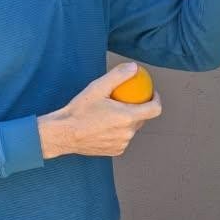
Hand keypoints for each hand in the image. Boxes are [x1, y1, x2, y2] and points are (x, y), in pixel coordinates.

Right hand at [37, 63, 162, 158]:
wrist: (63, 134)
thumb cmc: (79, 111)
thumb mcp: (98, 88)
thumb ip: (118, 76)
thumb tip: (134, 67)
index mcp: (127, 117)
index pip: (155, 109)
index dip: (156, 99)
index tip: (151, 92)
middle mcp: (127, 133)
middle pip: (142, 118)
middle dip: (139, 108)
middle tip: (127, 98)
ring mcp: (122, 144)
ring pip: (131, 128)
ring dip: (127, 120)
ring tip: (113, 111)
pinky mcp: (115, 151)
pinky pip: (122, 138)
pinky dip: (118, 130)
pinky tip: (106, 123)